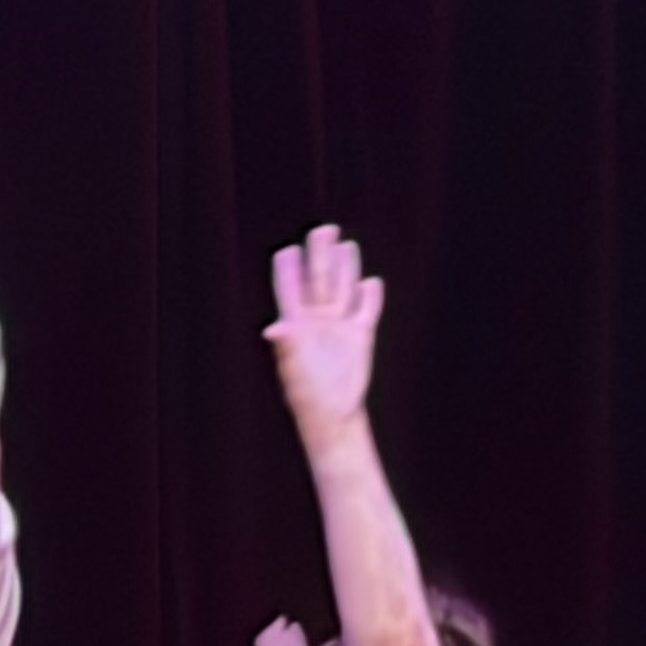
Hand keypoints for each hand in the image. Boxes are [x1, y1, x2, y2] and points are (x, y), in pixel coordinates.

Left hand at [265, 226, 382, 450]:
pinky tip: (371, 283)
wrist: (333, 416)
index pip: (290, 289)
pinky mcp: (360, 336)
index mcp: (297, 325)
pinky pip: (366, 310)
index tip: (288, 250)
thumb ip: (287, 347)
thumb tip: (273, 329)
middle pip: (319, 280)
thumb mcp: (294, 371)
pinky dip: (370, 297)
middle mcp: (317, 320)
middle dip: (321, 255)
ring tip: (346, 245)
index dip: (289, 270)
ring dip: (345, 268)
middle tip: (323, 230)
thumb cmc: (308, 397)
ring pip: (343, 289)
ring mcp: (339, 326)